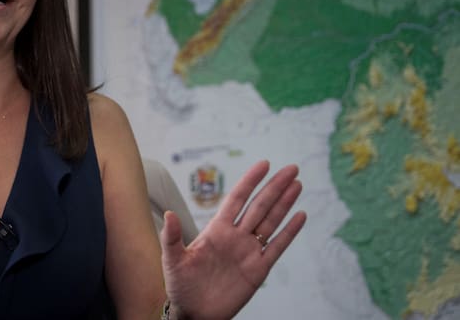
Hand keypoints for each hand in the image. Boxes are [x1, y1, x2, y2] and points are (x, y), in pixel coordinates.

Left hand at [160, 161, 306, 319]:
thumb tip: (169, 214)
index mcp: (216, 230)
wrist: (195, 313)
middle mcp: (235, 237)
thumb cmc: (181, 286)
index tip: (264, 165)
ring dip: (284, 204)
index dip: (250, 181)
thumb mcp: (172, 260)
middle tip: (291, 169)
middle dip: (275, 187)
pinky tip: (300, 216)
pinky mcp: (258, 270)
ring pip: (271, 222)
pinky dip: (290, 232)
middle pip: (259, 206)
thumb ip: (171, 237)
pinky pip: (277, 247)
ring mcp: (248, 252)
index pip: (237, 199)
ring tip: (297, 184)